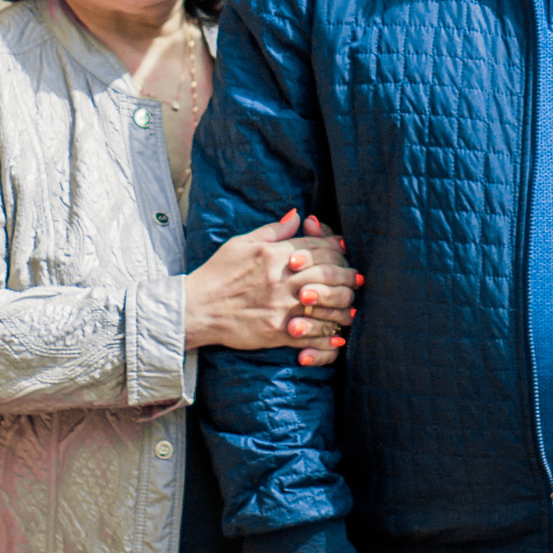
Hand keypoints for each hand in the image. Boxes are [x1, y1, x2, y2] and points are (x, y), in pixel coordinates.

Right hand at [184, 211, 359, 363]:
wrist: (196, 308)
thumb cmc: (217, 273)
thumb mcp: (241, 243)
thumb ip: (273, 230)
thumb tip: (297, 216)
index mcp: (275, 254)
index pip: (318, 247)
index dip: (336, 249)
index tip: (343, 253)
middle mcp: (282, 279)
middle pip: (330, 273)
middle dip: (348, 276)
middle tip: (356, 280)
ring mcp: (282, 306)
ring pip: (327, 304)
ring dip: (345, 306)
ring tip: (351, 307)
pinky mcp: (277, 332)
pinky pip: (312, 334)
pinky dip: (328, 336)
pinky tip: (338, 335)